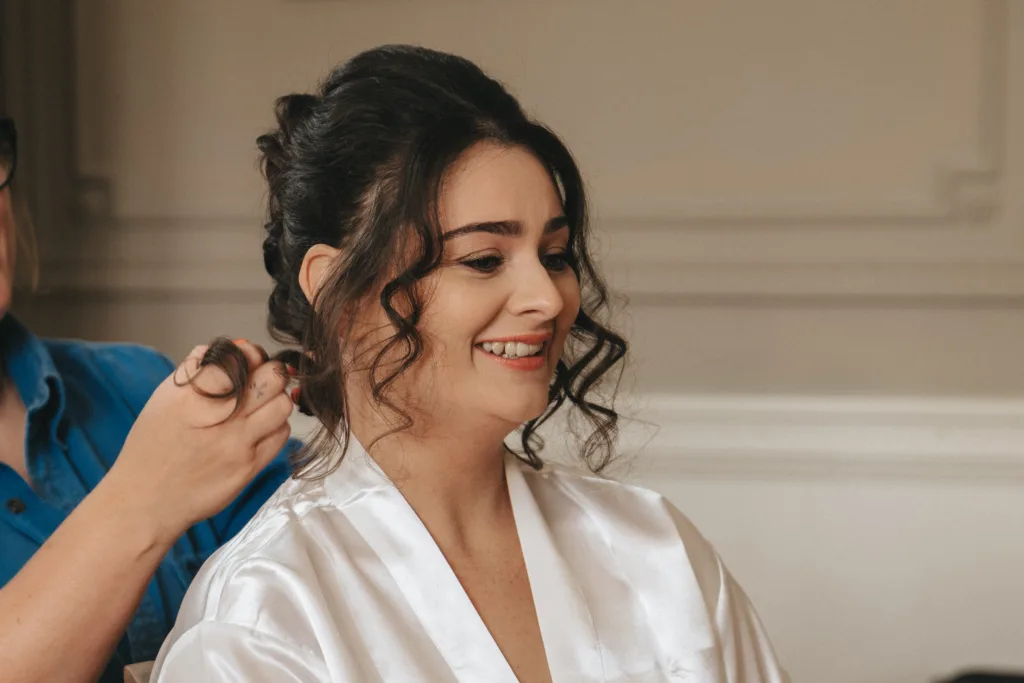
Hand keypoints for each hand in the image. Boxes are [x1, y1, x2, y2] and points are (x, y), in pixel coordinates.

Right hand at [102, 341, 292, 544]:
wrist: (146, 502)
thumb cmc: (151, 448)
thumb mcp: (163, 399)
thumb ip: (198, 370)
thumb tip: (234, 347)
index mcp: (192, 398)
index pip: (240, 358)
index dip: (249, 353)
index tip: (247, 358)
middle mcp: (220, 420)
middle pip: (271, 377)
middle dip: (270, 371)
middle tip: (261, 378)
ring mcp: (239, 445)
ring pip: (283, 404)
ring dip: (276, 399)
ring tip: (261, 404)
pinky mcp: (250, 467)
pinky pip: (282, 434)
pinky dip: (275, 425)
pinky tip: (259, 428)